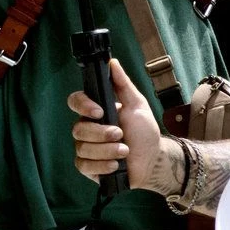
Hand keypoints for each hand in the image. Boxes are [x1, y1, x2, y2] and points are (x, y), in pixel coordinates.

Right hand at [66, 60, 168, 190]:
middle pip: (78, 129)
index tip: (100, 111)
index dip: (83, 106)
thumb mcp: (137, 105)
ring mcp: (86, 148)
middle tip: (120, 135)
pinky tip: (115, 165)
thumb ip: (123, 85)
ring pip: (82, 148)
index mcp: (95, 111)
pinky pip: (84, 165)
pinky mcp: (89, 167)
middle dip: (101, 134)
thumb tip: (112, 62)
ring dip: (106, 151)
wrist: (154, 161)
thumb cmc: (144, 132)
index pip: (75, 102)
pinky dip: (101, 166)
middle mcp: (87, 129)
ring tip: (124, 152)